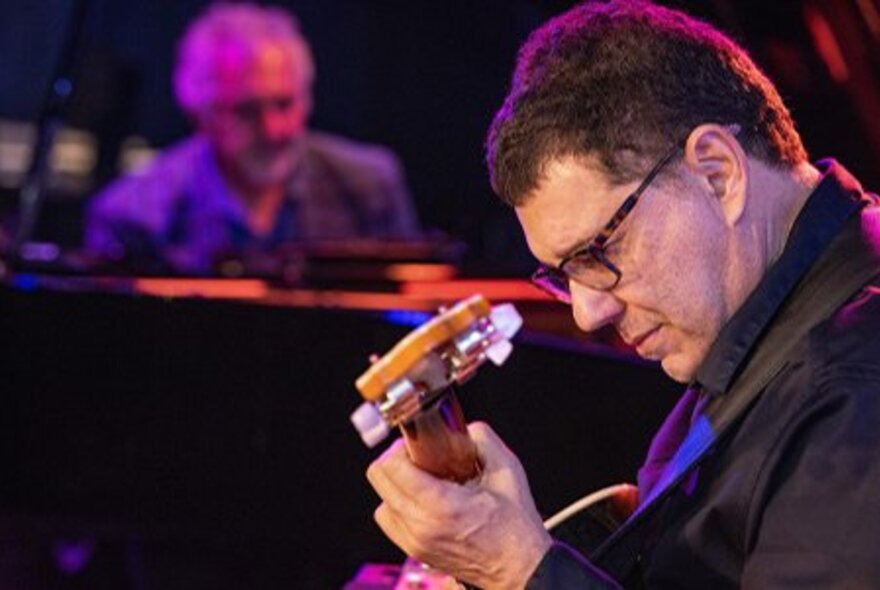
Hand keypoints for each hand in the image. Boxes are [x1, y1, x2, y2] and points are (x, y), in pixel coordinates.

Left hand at [367, 422, 552, 588]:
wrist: (518, 567)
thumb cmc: (515, 526)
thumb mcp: (506, 471)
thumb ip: (482, 439)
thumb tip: (463, 427)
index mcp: (441, 505)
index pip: (391, 466)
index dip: (401, 447)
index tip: (418, 444)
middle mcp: (421, 526)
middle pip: (379, 478)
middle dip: (396, 459)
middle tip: (420, 457)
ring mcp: (414, 541)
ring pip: (381, 499)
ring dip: (396, 483)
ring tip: (424, 481)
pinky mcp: (414, 551)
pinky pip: (389, 519)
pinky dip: (398, 505)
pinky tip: (423, 501)